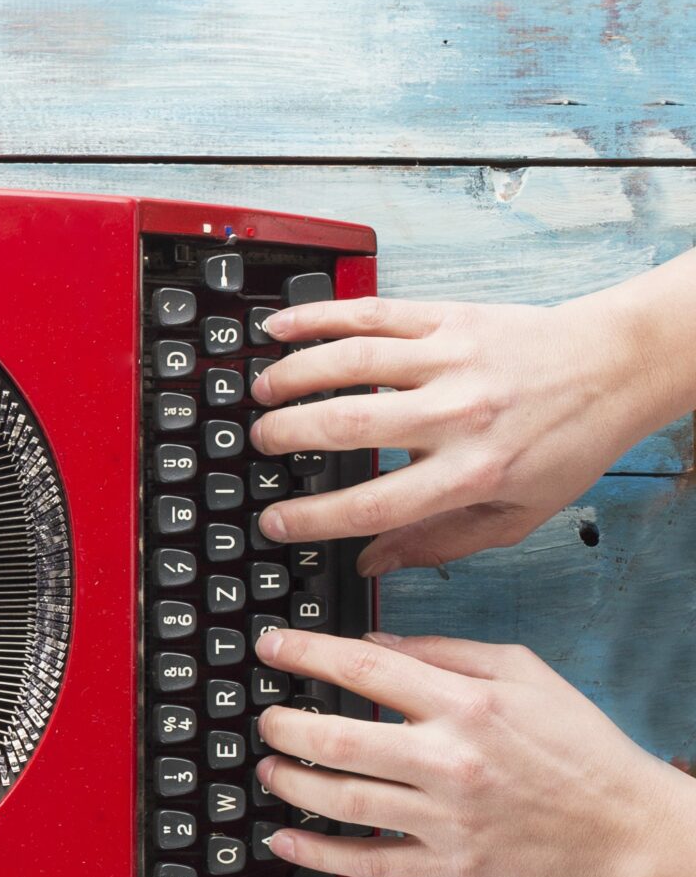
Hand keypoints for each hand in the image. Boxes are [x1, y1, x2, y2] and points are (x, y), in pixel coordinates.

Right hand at [248, 290, 685, 574]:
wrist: (616, 366)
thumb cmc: (568, 441)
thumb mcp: (518, 515)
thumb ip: (441, 543)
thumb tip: (371, 563)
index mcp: (473, 472)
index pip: (373, 504)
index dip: (313, 518)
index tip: (276, 522)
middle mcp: (457, 415)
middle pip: (346, 427)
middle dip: (286, 437)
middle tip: (260, 445)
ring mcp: (449, 360)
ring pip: (347, 363)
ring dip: (292, 377)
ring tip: (262, 392)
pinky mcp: (448, 318)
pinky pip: (370, 313)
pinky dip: (318, 317)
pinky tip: (281, 328)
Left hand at [252, 628, 695, 876]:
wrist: (621, 822)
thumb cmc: (575, 741)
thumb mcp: (520, 671)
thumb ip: (441, 651)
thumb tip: (369, 642)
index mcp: (468, 705)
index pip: (365, 668)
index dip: (305, 653)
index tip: (271, 646)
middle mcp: (451, 761)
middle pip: (338, 738)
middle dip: (284, 725)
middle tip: (265, 718)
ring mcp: (447, 818)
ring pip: (343, 800)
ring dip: (291, 783)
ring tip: (268, 769)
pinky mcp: (449, 864)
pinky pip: (369, 863)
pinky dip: (319, 854)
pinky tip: (284, 841)